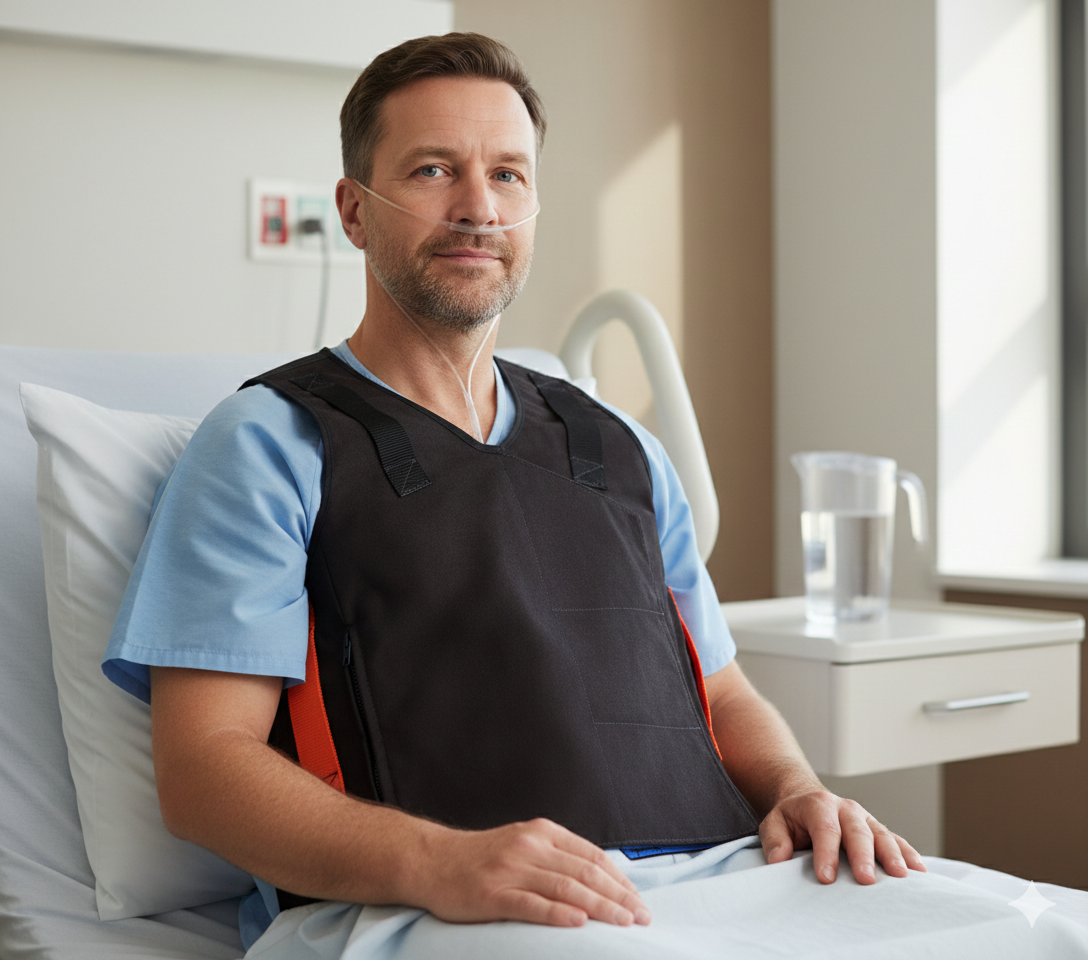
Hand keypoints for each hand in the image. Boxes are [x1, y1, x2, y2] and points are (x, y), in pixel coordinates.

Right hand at [416, 818, 651, 926]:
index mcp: (542, 832)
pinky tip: (579, 922)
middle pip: (585, 872)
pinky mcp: (494, 894)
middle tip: (641, 917)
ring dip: (600, 906)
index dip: (620, 879)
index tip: (638, 899)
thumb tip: (599, 877)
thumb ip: (556, 856)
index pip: (591, 855)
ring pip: (566, 887)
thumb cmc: (481, 858)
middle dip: (619, 896)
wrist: (432, 860)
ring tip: (623, 922)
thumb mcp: (523, 844)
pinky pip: (532, 904)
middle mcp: (530, 846)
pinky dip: (559, 913)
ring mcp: (511, 869)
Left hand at [759, 789, 926, 884]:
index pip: (824, 828)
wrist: (806, 800)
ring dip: (893, 855)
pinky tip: (919, 871)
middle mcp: (846, 809)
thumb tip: (779, 860)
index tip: (826, 878)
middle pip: (857, 831)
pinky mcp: (877, 830)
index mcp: (818, 804)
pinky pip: (896, 840)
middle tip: (866, 880)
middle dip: (863, 856)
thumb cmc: (791, 817)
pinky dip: (908, 854)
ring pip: (882, 834)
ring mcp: (865, 818)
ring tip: (902, 877)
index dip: (825, 853)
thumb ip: (775, 839)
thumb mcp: (774, 823)